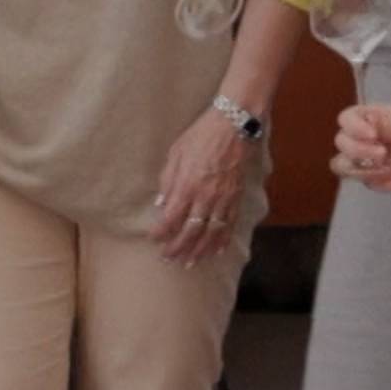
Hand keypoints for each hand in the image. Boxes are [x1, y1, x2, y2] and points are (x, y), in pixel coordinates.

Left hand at [148, 106, 248, 262]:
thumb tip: (161, 204)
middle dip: (178, 248)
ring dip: (199, 251)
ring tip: (189, 262)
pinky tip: (215, 251)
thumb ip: (167, 180)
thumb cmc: (201, 136)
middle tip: (168, 259)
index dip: (162, 233)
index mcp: (187, 185)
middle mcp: (205, 197)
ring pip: (210, 234)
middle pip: (190, 232)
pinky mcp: (236, 198)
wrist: (233, 127)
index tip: (154, 240)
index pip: (171, 218)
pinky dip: (221, 240)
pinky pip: (229, 225)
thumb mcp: (175, 153)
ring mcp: (223, 200)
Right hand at [333, 102, 390, 190]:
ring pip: (345, 167)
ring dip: (366, 170)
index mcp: (364, 118)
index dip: (354, 128)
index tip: (373, 135)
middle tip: (383, 154)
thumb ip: (387, 125)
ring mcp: (361, 158)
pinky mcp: (370, 176)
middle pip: (341, 144)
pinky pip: (368, 183)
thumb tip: (368, 132)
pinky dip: (383, 184)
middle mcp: (357, 137)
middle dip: (360, 151)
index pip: (345, 119)